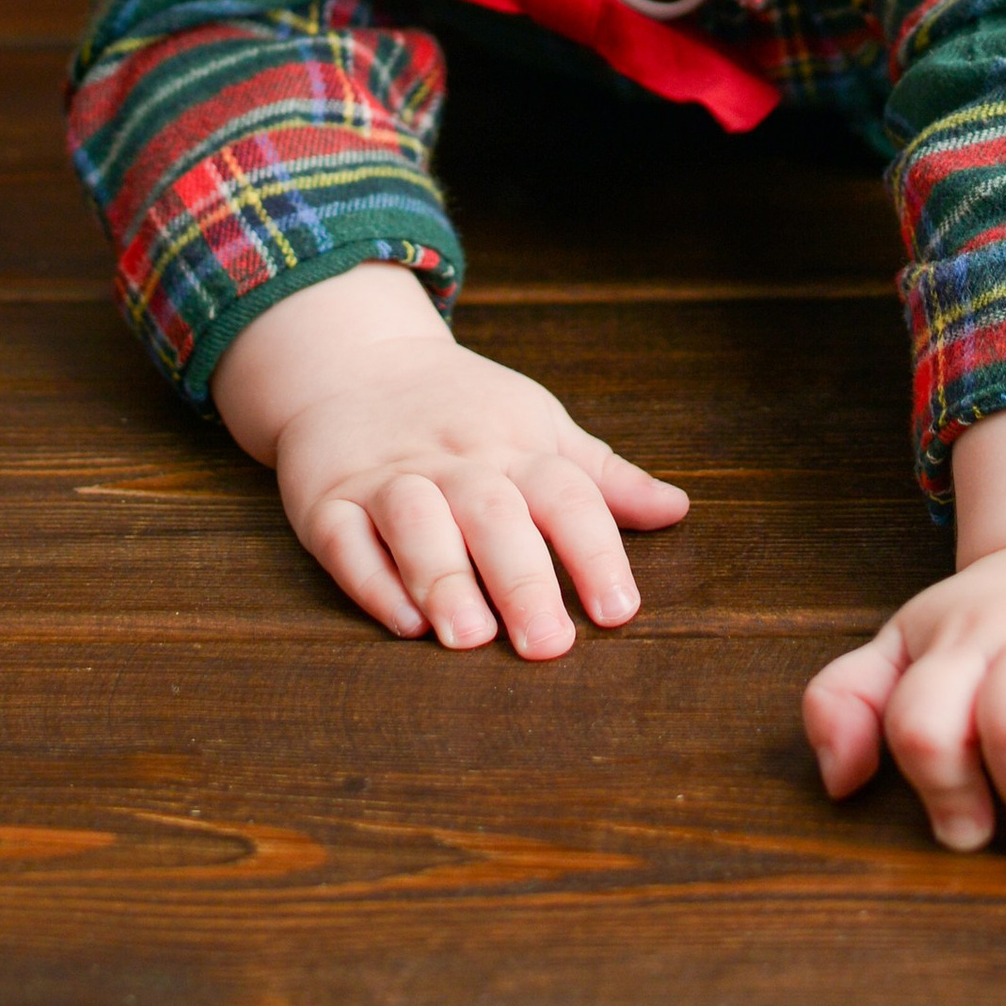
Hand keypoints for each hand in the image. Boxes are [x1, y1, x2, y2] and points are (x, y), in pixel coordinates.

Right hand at [212, 265, 688, 659]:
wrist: (354, 360)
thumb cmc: (463, 411)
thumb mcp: (538, 427)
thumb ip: (603, 478)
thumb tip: (678, 509)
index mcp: (514, 446)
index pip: (564, 492)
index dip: (594, 549)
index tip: (619, 611)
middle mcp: (454, 462)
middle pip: (492, 511)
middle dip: (521, 578)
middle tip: (548, 645)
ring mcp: (387, 479)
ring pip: (413, 519)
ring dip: (443, 576)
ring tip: (469, 637)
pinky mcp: (327, 501)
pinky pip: (345, 537)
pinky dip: (371, 578)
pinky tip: (402, 620)